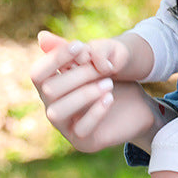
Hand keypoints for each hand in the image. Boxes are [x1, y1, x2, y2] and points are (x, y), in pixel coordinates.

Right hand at [30, 31, 166, 152]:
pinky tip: (110, 98)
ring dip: (83, 95)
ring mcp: (66, 127)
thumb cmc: (114, 83)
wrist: (139, 107)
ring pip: (57, 112)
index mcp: (52, 88)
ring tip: (108, 83)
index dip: (54, 59)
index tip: (80, 46)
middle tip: (103, 68)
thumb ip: (72, 53)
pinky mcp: (84, 141)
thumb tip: (42, 36)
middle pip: (48, 90)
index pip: (37, 74)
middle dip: (77, 75)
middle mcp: (53, 108)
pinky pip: (81, 129)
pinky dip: (95, 111)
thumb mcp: (96, 65)